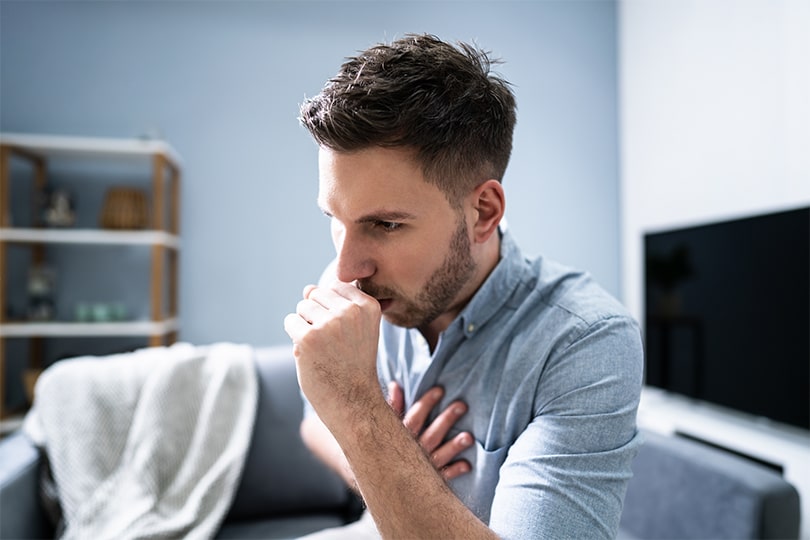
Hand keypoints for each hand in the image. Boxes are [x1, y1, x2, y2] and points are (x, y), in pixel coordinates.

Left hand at [284, 282, 382, 421]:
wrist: (352, 400)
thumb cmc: (352, 363)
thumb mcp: (355, 327)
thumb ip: (335, 303)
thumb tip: (307, 288)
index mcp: (368, 305)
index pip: (336, 286)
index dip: (333, 309)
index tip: (345, 333)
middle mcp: (351, 311)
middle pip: (317, 294)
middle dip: (317, 315)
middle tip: (332, 343)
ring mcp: (329, 324)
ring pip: (302, 306)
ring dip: (305, 325)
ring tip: (323, 348)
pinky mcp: (308, 337)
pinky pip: (290, 321)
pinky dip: (294, 337)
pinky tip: (310, 353)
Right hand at [388, 382, 472, 479]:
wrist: (381, 482)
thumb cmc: (385, 448)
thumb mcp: (385, 426)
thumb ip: (392, 407)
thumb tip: (395, 384)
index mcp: (401, 435)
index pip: (414, 417)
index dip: (426, 403)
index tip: (440, 390)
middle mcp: (412, 450)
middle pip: (431, 434)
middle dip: (446, 420)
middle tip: (461, 406)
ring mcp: (422, 467)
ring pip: (439, 455)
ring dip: (453, 447)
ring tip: (468, 437)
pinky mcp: (429, 481)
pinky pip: (443, 476)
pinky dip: (454, 470)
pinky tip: (467, 465)